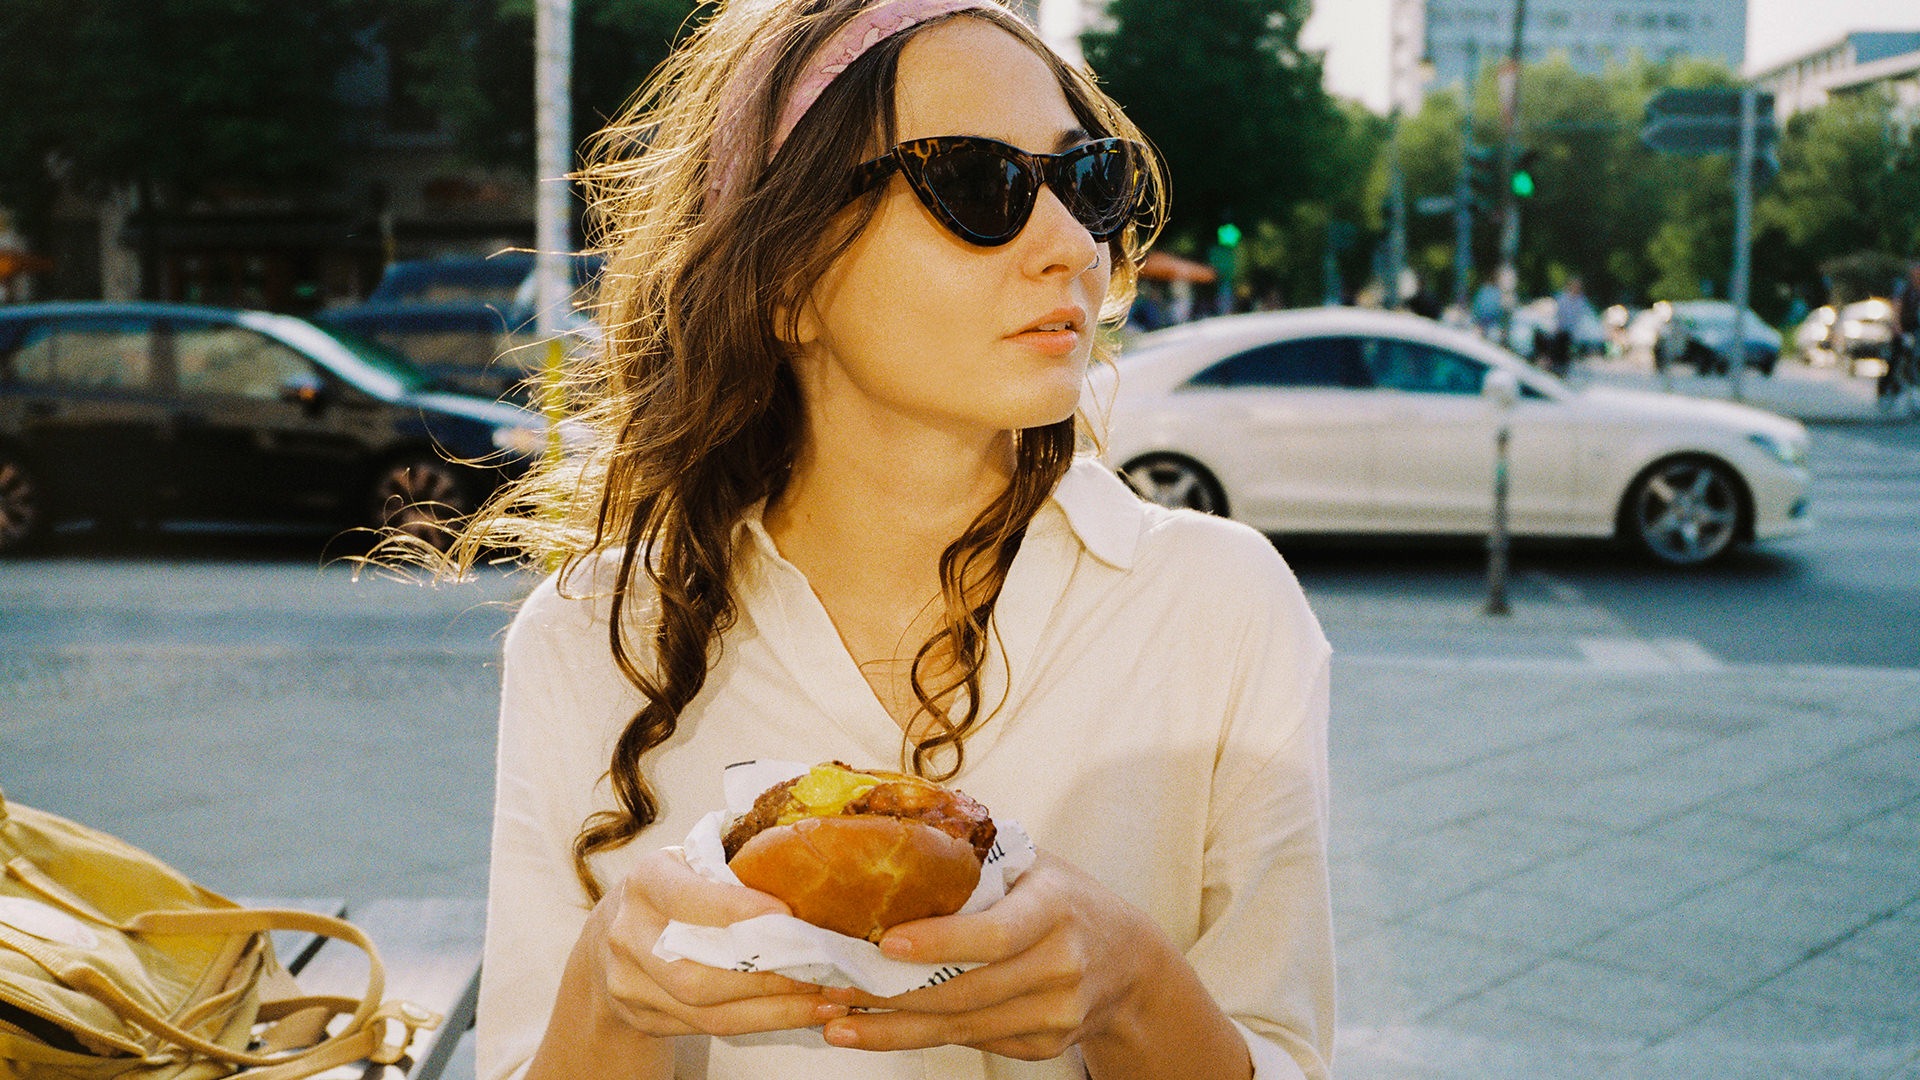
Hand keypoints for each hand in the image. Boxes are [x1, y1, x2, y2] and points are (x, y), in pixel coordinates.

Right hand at [582, 846, 850, 1037]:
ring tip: (829, 999)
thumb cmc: (674, 889)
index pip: (688, 899)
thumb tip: (803, 840)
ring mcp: (630, 983)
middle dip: (769, 976)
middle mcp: (629, 933)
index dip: (738, 911)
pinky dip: (763, 1020)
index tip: (790, 917)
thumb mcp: (691, 859)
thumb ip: (733, 857)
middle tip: (825, 970)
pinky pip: (709, 1026)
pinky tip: (804, 1012)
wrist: (611, 936)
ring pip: (707, 1008)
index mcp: (646, 880)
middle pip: (697, 971)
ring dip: (777, 1007)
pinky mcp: (644, 1016)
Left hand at [816, 850, 1166, 1060]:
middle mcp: (1063, 964)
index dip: (943, 942)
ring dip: (894, 1028)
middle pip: (970, 991)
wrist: (1128, 959)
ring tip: (836, 1021)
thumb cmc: (1061, 897)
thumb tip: (890, 813)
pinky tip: (878, 1030)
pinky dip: (922, 1039)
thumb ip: (975, 852)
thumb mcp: (1034, 863)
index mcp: (1055, 907)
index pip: (998, 933)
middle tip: (831, 989)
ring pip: (964, 1027)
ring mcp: (1058, 1012)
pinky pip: (976, 1042)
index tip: (887, 942)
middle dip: (894, 994)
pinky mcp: (1047, 1044)